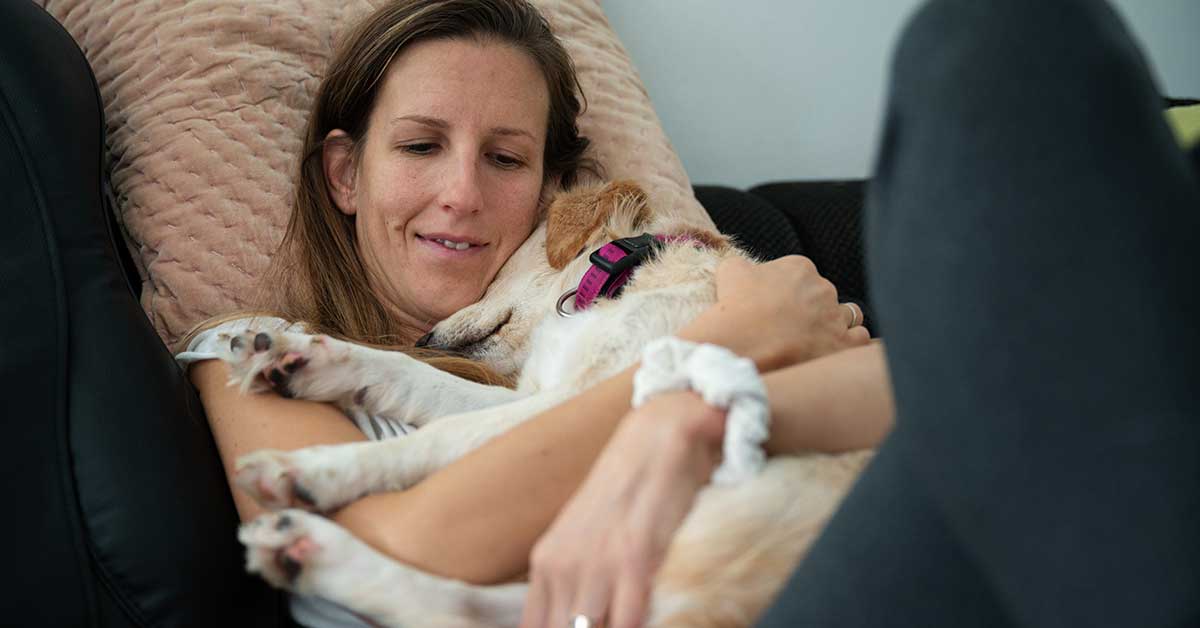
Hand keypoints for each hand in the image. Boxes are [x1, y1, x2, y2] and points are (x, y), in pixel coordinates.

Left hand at [520, 392, 725, 627]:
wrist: (656, 438)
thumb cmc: (628, 491)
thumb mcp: (583, 535)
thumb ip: (571, 577)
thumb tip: (573, 617)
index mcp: (546, 562)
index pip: (535, 627)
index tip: (572, 627)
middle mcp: (562, 565)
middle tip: (604, 622)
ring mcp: (596, 563)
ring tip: (623, 620)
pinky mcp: (634, 558)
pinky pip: (627, 622)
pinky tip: (648, 622)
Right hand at [680, 255, 869, 370]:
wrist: (740, 346)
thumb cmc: (734, 310)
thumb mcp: (731, 274)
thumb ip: (743, 266)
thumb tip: (746, 271)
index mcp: (799, 268)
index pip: (802, 275)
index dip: (789, 293)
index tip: (777, 307)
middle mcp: (823, 288)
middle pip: (824, 296)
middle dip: (812, 309)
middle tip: (790, 328)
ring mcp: (835, 316)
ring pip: (848, 315)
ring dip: (835, 324)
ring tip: (816, 339)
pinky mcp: (844, 345)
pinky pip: (861, 339)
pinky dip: (851, 344)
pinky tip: (835, 350)